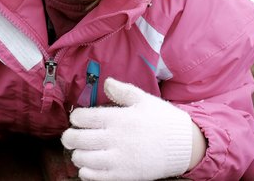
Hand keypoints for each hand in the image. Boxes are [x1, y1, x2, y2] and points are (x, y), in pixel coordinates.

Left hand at [61, 78, 201, 180]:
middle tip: (71, 136)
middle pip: (77, 139)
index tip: (78, 119)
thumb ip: (123, 90)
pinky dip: (86, 172)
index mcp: (119, 118)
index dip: (76, 118)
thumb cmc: (163, 120)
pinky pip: (93, 176)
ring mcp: (119, 159)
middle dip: (69, 137)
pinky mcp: (123, 175)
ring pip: (82, 158)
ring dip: (77, 154)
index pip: (83, 118)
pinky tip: (90, 165)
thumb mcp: (145, 100)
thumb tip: (107, 82)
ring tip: (82, 151)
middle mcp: (116, 138)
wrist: (184, 146)